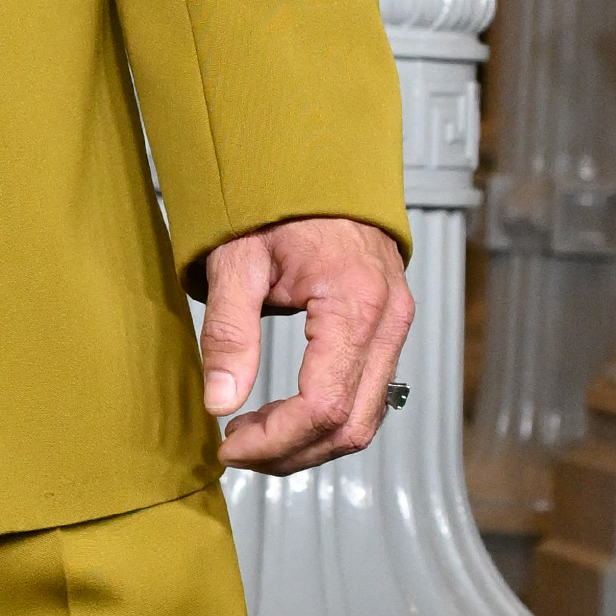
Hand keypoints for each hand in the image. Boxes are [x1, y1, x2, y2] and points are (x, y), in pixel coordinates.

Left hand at [199, 217, 412, 473]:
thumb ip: (228, 332)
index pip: (322, 406)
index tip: (228, 446)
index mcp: (355, 303)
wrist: (319, 162)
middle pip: (350, 426)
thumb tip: (219, 402)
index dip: (274, 440)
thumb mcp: (236, 260)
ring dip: (309, 444)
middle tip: (236, 450)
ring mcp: (396, 325)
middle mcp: (389, 320)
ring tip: (254, 437)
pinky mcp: (390, 328)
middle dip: (290, 452)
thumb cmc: (277, 201)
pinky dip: (327, 420)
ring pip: (365, 420)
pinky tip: (284, 416)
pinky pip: (369, 396)